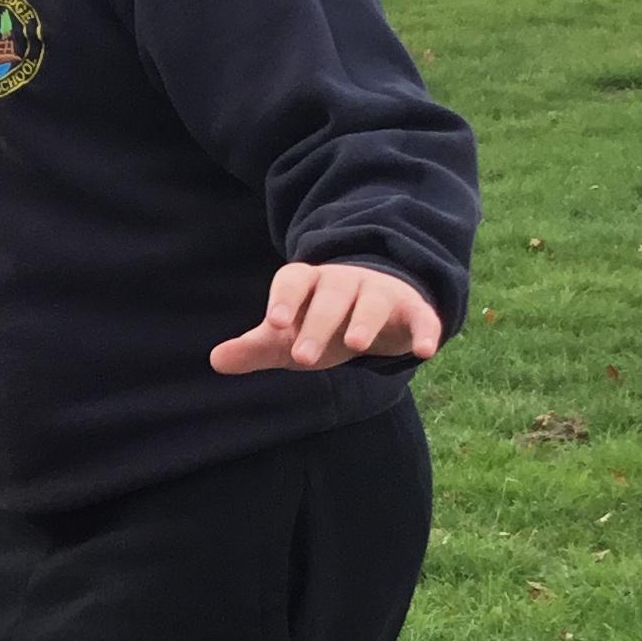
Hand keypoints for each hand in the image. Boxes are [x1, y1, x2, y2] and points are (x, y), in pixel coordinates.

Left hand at [210, 261, 441, 376]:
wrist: (378, 305)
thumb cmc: (323, 322)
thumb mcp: (290, 335)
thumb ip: (256, 346)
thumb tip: (216, 360)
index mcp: (310, 283)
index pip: (293, 280)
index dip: (283, 299)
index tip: (273, 323)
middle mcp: (344, 282)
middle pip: (330, 295)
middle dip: (318, 323)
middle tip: (303, 358)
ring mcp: (380, 292)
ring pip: (372, 301)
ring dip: (364, 321)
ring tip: (357, 345)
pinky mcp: (413, 309)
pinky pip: (421, 317)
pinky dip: (425, 330)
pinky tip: (425, 351)